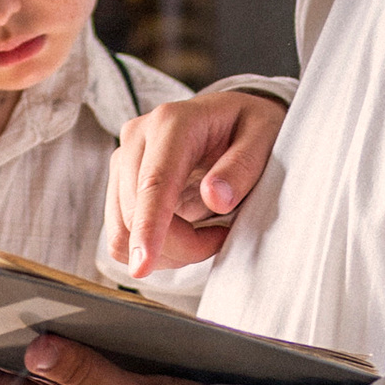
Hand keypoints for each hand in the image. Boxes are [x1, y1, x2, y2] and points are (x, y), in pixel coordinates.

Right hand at [106, 87, 282, 274]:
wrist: (230, 118)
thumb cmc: (249, 126)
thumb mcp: (265, 135)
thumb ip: (242, 165)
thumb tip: (215, 198)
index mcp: (173, 122)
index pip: (154, 182)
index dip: (148, 226)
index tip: (142, 265)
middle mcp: (138, 138)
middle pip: (135, 213)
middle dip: (179, 245)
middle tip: (222, 237)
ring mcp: (123, 161)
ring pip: (122, 230)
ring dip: (165, 250)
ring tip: (205, 235)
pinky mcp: (120, 183)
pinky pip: (122, 233)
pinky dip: (154, 247)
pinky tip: (185, 234)